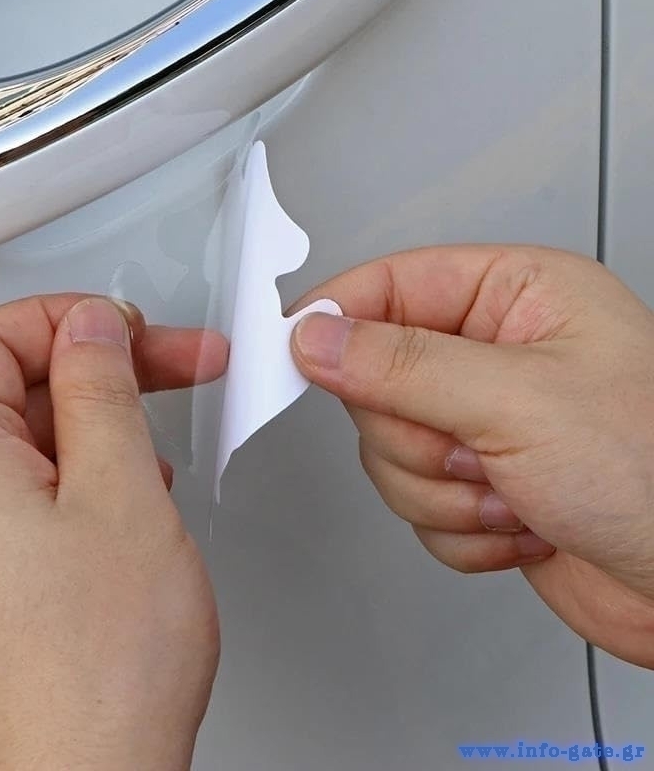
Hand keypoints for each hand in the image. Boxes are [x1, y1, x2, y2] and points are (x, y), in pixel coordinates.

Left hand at [0, 295, 227, 770]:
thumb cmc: (100, 671)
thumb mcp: (120, 490)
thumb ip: (100, 389)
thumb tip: (88, 327)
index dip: (62, 318)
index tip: (123, 327)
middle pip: (7, 387)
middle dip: (95, 368)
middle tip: (169, 366)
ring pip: (21, 441)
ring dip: (94, 422)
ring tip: (158, 436)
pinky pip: (22, 494)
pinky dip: (79, 473)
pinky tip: (130, 493)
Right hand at [290, 246, 653, 668]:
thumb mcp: (518, 400)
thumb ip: (401, 364)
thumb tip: (317, 336)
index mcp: (516, 296)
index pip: (389, 285)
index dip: (337, 319)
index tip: (292, 351)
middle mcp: (496, 354)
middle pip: (375, 379)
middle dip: (417, 433)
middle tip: (468, 444)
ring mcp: (487, 422)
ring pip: (388, 449)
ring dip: (441, 488)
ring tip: (509, 489)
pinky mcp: (481, 485)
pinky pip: (416, 503)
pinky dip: (460, 527)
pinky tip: (520, 522)